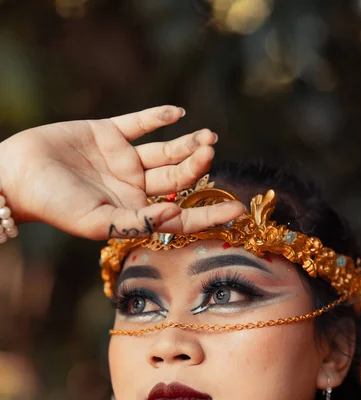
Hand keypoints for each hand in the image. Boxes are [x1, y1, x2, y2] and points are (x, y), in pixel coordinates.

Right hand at [0, 106, 244, 238]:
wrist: (18, 175)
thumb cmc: (54, 206)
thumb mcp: (96, 222)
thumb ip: (135, 222)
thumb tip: (173, 216)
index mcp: (135, 212)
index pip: (180, 215)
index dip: (209, 213)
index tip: (238, 209)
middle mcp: (134, 187)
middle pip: (177, 179)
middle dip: (197, 167)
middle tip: (210, 153)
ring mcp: (123, 160)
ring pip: (165, 151)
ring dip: (186, 144)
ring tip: (207, 137)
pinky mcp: (108, 134)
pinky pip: (139, 123)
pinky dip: (158, 117)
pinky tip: (178, 114)